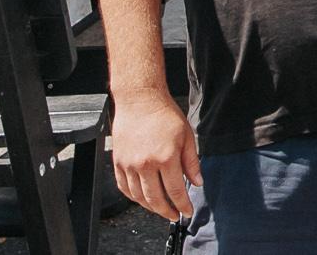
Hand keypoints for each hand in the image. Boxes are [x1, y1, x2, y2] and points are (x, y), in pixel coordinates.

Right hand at [111, 89, 199, 221]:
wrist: (140, 100)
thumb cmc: (164, 114)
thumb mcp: (186, 136)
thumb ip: (192, 162)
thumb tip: (197, 182)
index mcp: (166, 158)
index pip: (176, 191)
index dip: (183, 205)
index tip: (187, 211)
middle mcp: (145, 164)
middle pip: (155, 199)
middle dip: (167, 211)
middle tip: (174, 215)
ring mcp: (129, 165)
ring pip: (138, 197)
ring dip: (150, 207)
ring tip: (160, 209)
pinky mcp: (118, 162)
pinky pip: (124, 188)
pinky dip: (133, 197)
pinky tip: (142, 198)